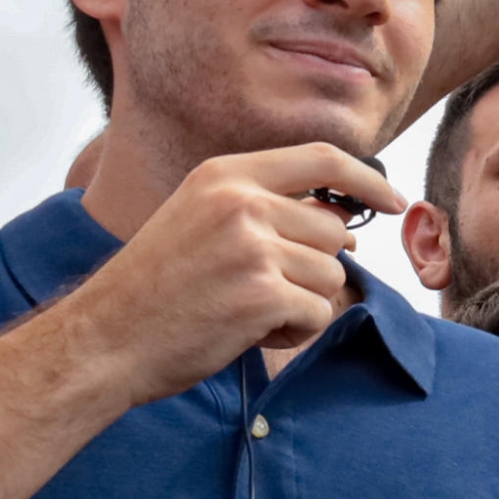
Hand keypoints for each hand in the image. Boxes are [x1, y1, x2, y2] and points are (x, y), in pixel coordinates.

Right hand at [72, 145, 398, 405]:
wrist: (103, 339)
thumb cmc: (155, 288)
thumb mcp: (202, 222)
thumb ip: (267, 211)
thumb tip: (346, 224)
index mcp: (224, 175)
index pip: (322, 158)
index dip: (368, 179)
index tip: (395, 200)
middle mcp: (241, 202)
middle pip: (332, 231)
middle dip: (311, 267)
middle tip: (255, 288)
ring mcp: (253, 247)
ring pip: (330, 275)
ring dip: (300, 303)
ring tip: (243, 309)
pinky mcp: (263, 294)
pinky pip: (317, 314)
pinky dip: (293, 331)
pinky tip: (247, 333)